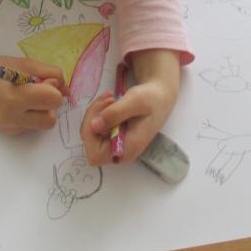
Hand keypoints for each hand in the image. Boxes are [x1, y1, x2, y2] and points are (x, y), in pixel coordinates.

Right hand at [0, 41, 65, 134]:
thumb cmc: (1, 68)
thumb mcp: (28, 64)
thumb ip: (52, 74)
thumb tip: (67, 90)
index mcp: (14, 98)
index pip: (53, 100)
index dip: (53, 89)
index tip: (42, 82)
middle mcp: (11, 117)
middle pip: (51, 119)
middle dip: (49, 104)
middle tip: (37, 91)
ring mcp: (9, 128)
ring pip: (44, 124)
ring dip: (42, 110)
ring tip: (28, 98)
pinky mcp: (9, 133)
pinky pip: (33, 126)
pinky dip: (32, 115)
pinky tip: (19, 105)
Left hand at [80, 49, 179, 165]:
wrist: (160, 96)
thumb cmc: (152, 99)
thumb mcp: (136, 101)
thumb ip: (115, 113)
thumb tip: (94, 126)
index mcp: (127, 150)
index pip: (95, 154)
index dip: (91, 134)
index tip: (103, 111)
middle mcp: (118, 152)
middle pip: (90, 142)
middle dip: (93, 117)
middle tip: (107, 98)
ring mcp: (114, 144)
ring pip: (91, 132)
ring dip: (95, 112)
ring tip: (110, 97)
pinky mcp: (112, 135)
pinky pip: (95, 126)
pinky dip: (98, 111)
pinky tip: (110, 100)